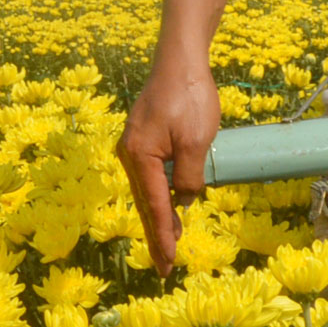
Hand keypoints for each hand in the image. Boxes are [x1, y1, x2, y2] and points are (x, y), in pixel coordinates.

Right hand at [116, 51, 219, 273]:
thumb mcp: (197, 142)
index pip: (154, 207)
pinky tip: (168, 208)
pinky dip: (158, 197)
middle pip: (144, 204)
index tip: (167, 265)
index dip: (163, 238)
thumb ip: (189, 177)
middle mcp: (129, 154)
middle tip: (164, 267)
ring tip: (168, 245)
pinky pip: (150, 176)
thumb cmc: (189, 96)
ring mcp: (134, 146)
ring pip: (146, 191)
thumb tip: (184, 200)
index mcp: (140, 157)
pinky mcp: (143, 138)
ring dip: (158, 218)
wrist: (180, 59)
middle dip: (156, 236)